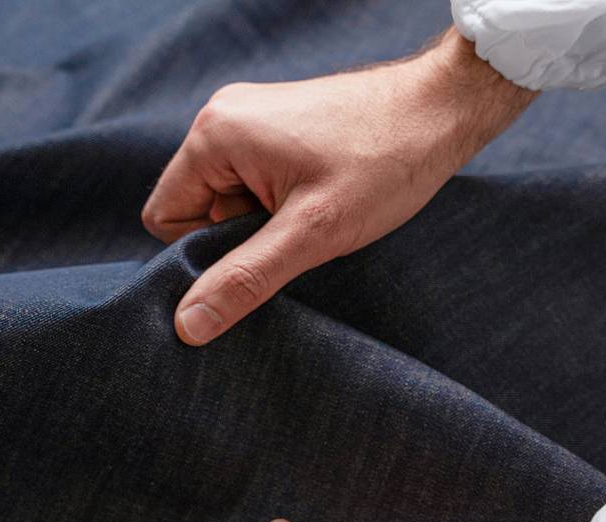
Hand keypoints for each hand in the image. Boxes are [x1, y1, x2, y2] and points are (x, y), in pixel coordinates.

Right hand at [142, 28, 533, 344]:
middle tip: (295, 237)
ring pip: (226, 203)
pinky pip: (252, 186)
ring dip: (263, 226)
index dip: (202, 254)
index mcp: (215, 135)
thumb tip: (187, 325)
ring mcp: (250, 122)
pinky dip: (279, 209)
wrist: (441, 110)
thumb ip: (244, 279)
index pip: (164, 219)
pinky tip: (319, 206)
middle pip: (194, 210)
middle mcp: (223, 120)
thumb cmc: (382, 164)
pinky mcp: (276, 131)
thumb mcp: (311, 235)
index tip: (258, 257)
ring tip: (315, 218)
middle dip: (237, 239)